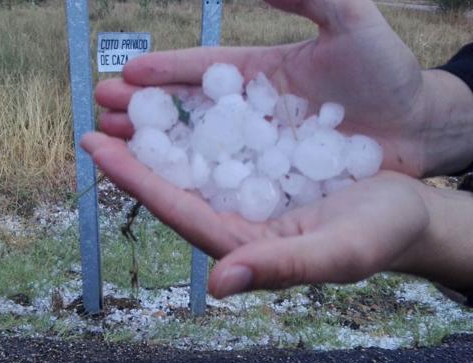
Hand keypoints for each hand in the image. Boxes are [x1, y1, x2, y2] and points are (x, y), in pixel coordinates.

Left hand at [82, 133, 435, 297]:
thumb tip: (219, 283)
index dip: (135, 179)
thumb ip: (280, 267)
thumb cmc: (379, 238)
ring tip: (125, 99)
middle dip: (134, 149)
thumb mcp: (337, 253)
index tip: (96, 146)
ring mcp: (248, 192)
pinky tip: (180, 98)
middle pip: (174, 181)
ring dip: (160, 130)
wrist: (407, 213)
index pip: (177, 209)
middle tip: (97, 113)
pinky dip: (199, 120)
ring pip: (193, 159)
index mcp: (243, 243)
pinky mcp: (264, 169)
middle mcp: (235, 217)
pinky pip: (223, 142)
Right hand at [96, 0, 431, 175]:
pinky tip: (157, 182)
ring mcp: (256, 148)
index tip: (125, 75)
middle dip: (143, 111)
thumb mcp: (350, 23)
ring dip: (152, 147)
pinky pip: (221, 180)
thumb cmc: (388, 76)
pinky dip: (188, 180)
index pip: (201, 70)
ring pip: (194, 147)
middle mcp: (247, 112)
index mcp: (257, 73)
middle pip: (186, 110)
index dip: (165, 71)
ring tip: (113, 144)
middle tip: (100, 112)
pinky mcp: (266, 181)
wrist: (419, 129)